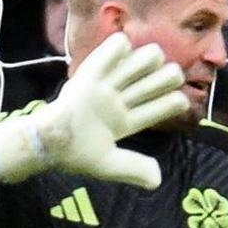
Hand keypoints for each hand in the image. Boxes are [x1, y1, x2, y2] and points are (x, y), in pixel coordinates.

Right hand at [0, 33, 188, 187]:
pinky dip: (117, 49)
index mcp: (125, 122)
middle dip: (165, 77)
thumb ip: (133, 169)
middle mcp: (119, 102)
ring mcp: (104, 87)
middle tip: (170, 74)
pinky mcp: (88, 75)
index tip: (181, 100)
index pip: (157, 109)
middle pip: (151, 83)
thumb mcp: (108, 164)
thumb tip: (158, 180)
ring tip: (153, 58)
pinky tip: (125, 46)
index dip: (171, 104)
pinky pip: (107, 55)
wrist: (47, 141)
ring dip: (146, 60)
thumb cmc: (74, 153)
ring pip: (133, 67)